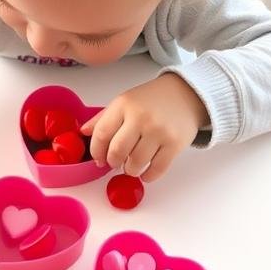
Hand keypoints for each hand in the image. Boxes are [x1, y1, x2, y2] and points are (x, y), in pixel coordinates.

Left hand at [81, 74, 206, 181]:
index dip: (96, 151)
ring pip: (136, 163)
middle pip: (117, 151)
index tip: (98, 159)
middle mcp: (141, 117)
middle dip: (112, 162)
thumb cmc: (152, 100)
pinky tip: (145, 172)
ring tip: (131, 166)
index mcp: (124, 105)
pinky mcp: (175, 144)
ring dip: (130, 170)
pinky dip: (148, 176)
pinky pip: (157, 169)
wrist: (187, 94)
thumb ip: (103, 118)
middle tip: (115, 163)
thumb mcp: (125, 101)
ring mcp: (159, 131)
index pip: (101, 134)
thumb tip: (84, 132)